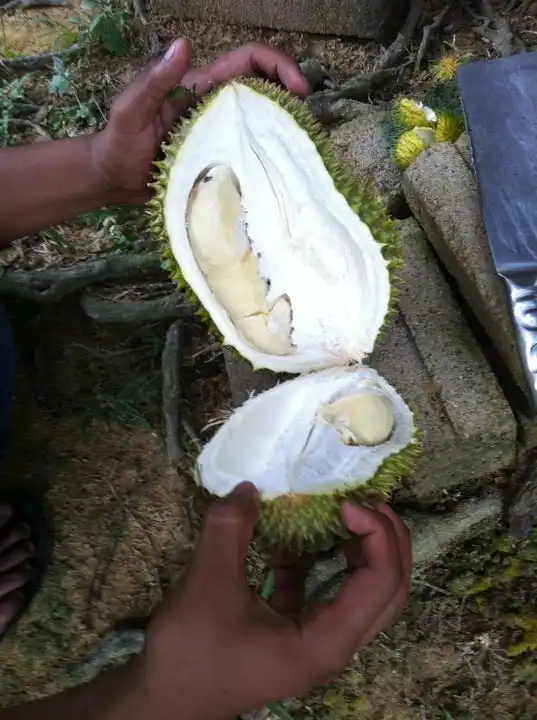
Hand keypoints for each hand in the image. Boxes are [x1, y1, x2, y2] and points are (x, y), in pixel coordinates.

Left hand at [89, 39, 308, 205]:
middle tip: (306, 124)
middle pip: (264, 90)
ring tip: (299, 150)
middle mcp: (216, 109)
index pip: (248, 62)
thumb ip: (153, 81)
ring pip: (261, 124)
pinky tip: (277, 175)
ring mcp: (219, 137)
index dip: (277, 65)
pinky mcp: (219, 163)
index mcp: (201, 88)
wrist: (111, 180)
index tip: (298, 90)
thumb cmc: (118, 145)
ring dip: (283, 130)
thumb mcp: (130, 111)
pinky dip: (267, 159)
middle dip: (291, 99)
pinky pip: (249, 156)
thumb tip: (183, 45)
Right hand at [132, 483, 410, 719]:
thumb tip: (249, 486)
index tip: (346, 502)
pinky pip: (324, 594)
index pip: (382, 583)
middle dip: (385, 540)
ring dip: (358, 550)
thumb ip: (231, 529)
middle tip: (363, 501)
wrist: (163, 700)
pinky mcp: (295, 634)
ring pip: (361, 593)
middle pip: (387, 590)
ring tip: (344, 511)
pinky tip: (294, 538)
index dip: (376, 535)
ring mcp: (316, 641)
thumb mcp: (209, 584)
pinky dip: (319, 563)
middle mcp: (333, 645)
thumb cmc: (192, 652)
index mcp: (326, 642)